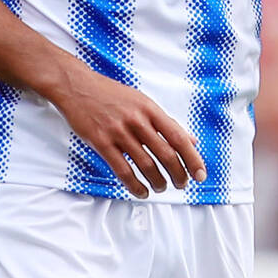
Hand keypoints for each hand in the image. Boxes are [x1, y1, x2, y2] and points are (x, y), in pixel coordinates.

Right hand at [52, 60, 206, 199]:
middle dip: (178, 175)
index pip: (179, 138)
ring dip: (158, 182)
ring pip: (146, 165)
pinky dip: (135, 185)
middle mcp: (137, 120)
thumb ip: (166, 122)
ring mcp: (118, 131)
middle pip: (166, 155)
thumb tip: (190, 140)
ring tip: (161, 187)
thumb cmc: (111, 94)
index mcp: (150, 109)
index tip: (200, 174)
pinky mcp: (101, 142)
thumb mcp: (143, 102)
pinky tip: (141, 191)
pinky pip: (123, 170)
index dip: (193, 159)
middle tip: (181, 184)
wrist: (77, 86)